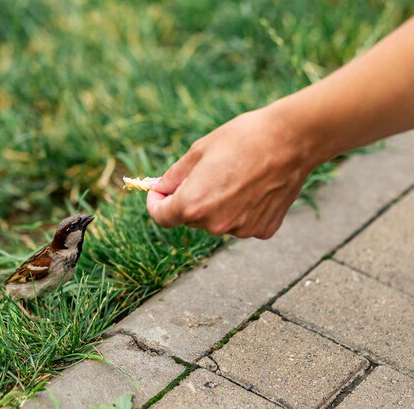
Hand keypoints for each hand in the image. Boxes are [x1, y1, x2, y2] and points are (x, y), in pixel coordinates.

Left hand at [146, 107, 316, 238]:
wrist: (291, 140)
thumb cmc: (242, 139)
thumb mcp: (198, 151)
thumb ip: (174, 177)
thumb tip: (160, 189)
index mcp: (193, 205)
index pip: (161, 217)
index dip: (156, 203)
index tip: (160, 192)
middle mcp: (215, 224)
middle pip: (190, 218)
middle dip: (189, 199)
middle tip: (206, 172)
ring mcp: (241, 230)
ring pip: (216, 220)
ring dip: (216, 204)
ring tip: (236, 175)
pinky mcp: (262, 230)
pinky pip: (241, 221)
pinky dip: (241, 208)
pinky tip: (254, 187)